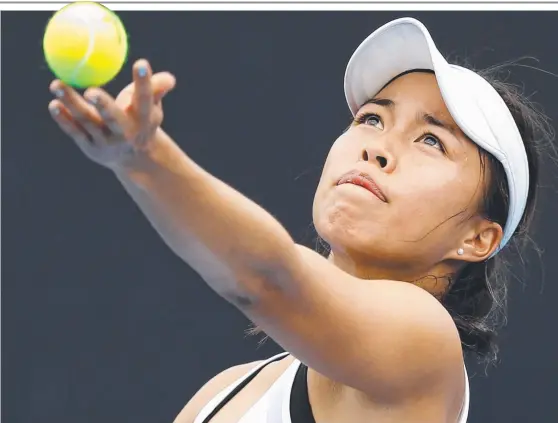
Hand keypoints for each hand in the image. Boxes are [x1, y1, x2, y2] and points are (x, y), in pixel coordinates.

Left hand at [49, 59, 175, 169]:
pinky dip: (63, 119)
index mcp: (143, 120)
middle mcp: (126, 133)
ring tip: (56, 84)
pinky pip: (75, 131)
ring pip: (88, 121)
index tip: (142, 63)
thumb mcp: (152, 108)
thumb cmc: (142, 122)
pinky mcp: (90, 147)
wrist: (134, 158)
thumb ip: (157, 89)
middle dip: (104, 106)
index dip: (144, 83)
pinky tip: (54, 104)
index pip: (145, 99)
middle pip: (114, 118)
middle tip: (91, 91)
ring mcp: (106, 142)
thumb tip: (169, 79)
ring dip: (72, 104)